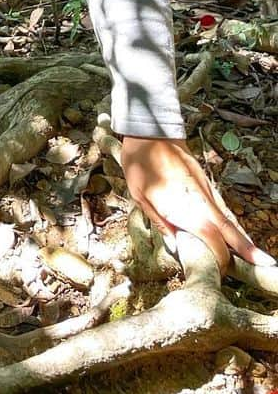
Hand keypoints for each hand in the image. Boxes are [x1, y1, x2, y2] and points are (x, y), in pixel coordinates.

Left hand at [120, 135, 274, 272]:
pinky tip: (237, 233)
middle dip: (248, 251)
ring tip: (260, 258)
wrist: (151, 132)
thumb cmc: (141, 164)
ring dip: (243, 239)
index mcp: (186, 209)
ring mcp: (208, 193)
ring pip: (230, 220)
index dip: (220, 259)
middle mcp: (203, 203)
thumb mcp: (140, 196)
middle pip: (231, 232)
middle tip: (267, 267)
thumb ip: (160, 222)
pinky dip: (232, 223)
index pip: (213, 242)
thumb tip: (177, 246)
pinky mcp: (207, 185)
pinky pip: (223, 209)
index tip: (221, 273)